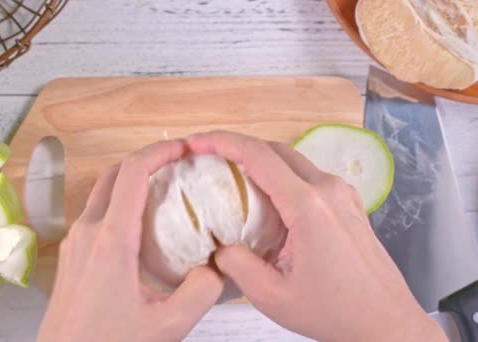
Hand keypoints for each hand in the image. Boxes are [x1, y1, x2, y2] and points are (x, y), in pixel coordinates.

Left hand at [38, 140, 222, 341]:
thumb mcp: (167, 327)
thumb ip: (200, 292)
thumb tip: (217, 266)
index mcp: (111, 240)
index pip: (133, 173)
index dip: (160, 151)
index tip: (184, 149)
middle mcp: (87, 232)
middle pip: (115, 174)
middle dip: (147, 160)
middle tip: (178, 165)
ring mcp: (75, 242)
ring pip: (103, 193)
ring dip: (132, 181)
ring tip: (165, 192)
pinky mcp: (71, 255)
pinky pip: (97, 214)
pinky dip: (120, 204)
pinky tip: (143, 226)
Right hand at [187, 131, 446, 341]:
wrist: (386, 322)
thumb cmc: (334, 312)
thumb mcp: (272, 296)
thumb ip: (235, 264)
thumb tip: (218, 245)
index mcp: (308, 206)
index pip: (258, 156)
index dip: (221, 142)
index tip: (195, 143)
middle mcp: (328, 190)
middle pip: (274, 149)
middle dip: (235, 145)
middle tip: (205, 156)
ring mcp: (342, 194)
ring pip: (292, 161)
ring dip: (258, 160)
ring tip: (229, 175)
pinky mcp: (348, 203)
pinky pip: (307, 177)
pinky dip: (279, 176)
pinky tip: (264, 197)